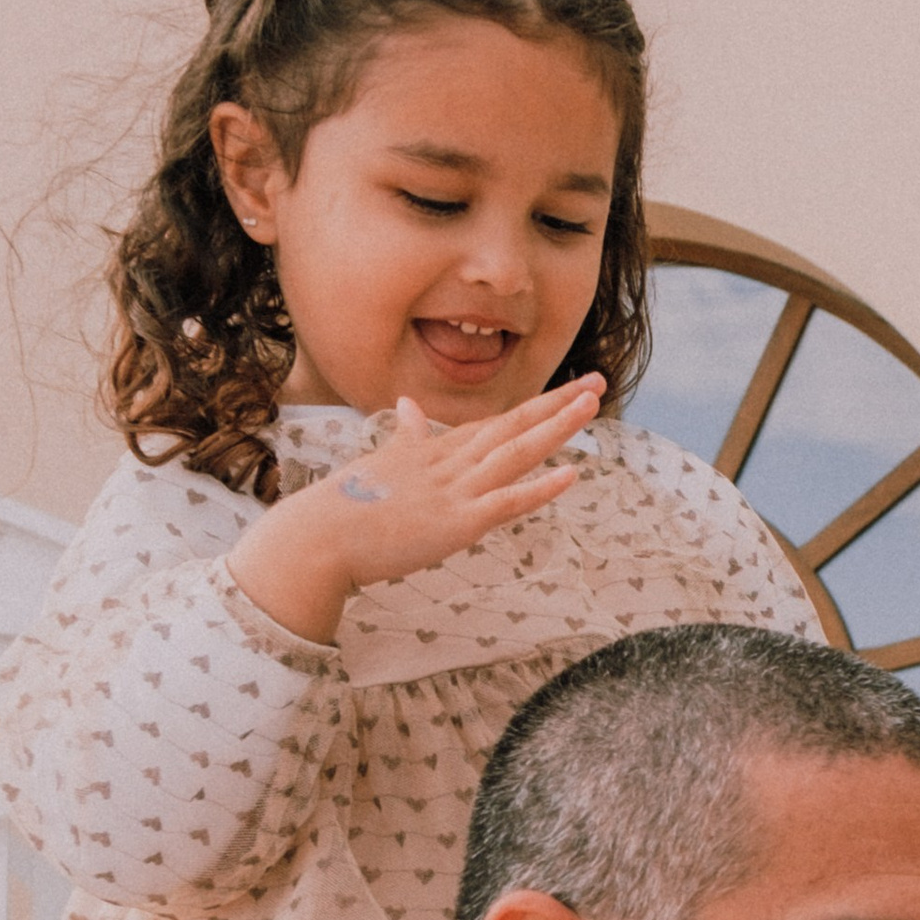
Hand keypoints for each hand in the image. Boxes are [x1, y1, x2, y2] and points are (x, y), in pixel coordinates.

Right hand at [226, 380, 603, 644]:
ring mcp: (455, 491)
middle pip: (514, 426)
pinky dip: (539, 488)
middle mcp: (450, 462)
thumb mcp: (382, 462)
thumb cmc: (345, 506)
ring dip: (556, 427)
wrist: (320, 537)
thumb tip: (407, 405)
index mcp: (434, 450)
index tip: (568, 390)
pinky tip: (571, 474)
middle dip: (558, 404)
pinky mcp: (456, 523)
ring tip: (592, 406)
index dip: (534, 407)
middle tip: (599, 382)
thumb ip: (404, 437)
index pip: (494, 423)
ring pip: (517, 452)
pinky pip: (507, 502)